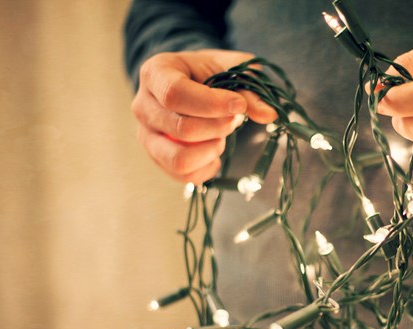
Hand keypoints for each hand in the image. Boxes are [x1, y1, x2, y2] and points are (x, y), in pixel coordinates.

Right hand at [131, 49, 276, 183]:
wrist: (193, 82)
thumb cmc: (211, 72)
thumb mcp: (232, 69)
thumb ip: (249, 89)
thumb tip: (269, 115)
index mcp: (156, 73)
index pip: (175, 94)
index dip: (211, 104)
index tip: (238, 106)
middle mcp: (143, 106)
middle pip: (182, 129)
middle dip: (219, 127)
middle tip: (234, 118)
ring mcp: (146, 136)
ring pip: (179, 159)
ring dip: (211, 150)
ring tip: (220, 136)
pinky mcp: (158, 158)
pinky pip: (184, 176)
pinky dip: (207, 167)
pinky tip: (216, 152)